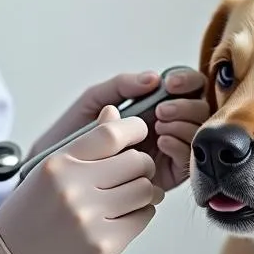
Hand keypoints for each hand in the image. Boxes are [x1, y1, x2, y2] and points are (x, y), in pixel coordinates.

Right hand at [0, 106, 162, 253]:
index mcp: (58, 164)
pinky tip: (123, 218)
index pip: (111, 133)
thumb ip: (84, 146)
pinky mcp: (103, 245)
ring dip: (144, 192)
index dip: (134, 130)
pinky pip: (143, 218)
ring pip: (145, 190)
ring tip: (130, 198)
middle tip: (134, 174)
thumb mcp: (46, 174)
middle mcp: (73, 187)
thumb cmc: (27, 220)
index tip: (139, 134)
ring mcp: (89, 218)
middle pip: (137, 161)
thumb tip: (114, 113)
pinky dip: (140, 215)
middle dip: (142, 166)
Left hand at [28, 68, 207, 192]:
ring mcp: (168, 151)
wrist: (55, 172)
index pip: (184, 87)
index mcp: (151, 104)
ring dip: (183, 124)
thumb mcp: (92, 101)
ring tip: (158, 125)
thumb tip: (154, 78)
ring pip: (196, 133)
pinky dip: (180, 146)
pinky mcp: (167, 176)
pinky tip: (162, 142)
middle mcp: (165, 125)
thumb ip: (121, 85)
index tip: (169, 84)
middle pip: (198, 109)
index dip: (185, 81)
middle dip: (185, 105)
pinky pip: (188, 160)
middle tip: (160, 111)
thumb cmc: (70, 135)